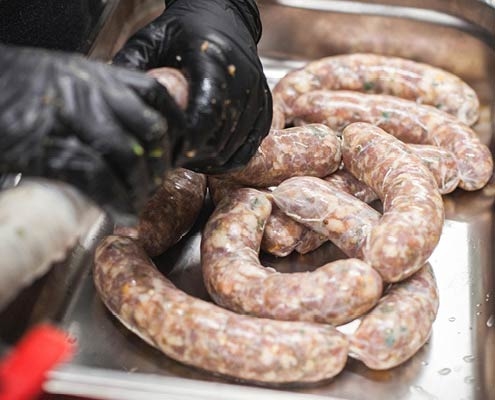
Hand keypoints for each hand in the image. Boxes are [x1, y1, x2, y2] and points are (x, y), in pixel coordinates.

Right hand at [0, 44, 183, 211]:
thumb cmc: (18, 86)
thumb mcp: (67, 78)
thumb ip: (100, 97)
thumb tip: (130, 129)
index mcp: (99, 76)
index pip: (155, 96)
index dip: (175, 126)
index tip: (179, 149)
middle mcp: (92, 94)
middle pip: (151, 130)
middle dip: (161, 164)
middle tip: (158, 184)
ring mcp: (73, 121)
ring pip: (129, 158)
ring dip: (140, 188)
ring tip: (139, 204)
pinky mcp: (52, 149)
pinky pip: (98, 179)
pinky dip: (115, 200)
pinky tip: (120, 212)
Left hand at [113, 0, 271, 172]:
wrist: (225, 18)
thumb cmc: (185, 30)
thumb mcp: (152, 38)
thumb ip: (133, 65)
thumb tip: (113, 99)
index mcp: (214, 62)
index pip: (207, 113)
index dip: (188, 139)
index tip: (169, 150)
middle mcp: (243, 82)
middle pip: (221, 137)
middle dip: (195, 155)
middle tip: (172, 159)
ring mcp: (257, 97)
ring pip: (235, 147)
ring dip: (210, 160)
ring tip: (188, 159)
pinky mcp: (265, 109)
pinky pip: (250, 146)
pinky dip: (230, 159)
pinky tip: (209, 158)